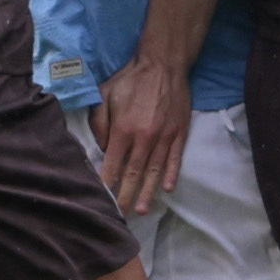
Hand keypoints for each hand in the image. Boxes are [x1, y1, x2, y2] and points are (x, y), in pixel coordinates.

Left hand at [88, 57, 189, 214]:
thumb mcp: (105, 95)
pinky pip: (174, 159)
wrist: (164, 64)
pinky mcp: (179, 133)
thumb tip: (102, 148)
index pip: (113, 164)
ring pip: (154, 171)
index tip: (103, 199)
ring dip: (147, 192)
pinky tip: (167, 189)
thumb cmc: (131, 79)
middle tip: (121, 215)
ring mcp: (165, 137)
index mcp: (124, 129)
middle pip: (134, 174)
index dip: (107, 183)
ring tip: (142, 209)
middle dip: (126, 196)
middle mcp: (145, 137)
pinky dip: (171, 175)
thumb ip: (99, 123)